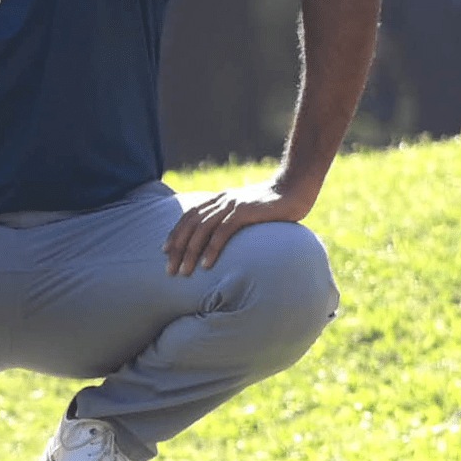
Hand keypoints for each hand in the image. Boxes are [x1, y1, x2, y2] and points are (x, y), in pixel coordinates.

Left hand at [163, 180, 318, 276]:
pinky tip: (206, 265)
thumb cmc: (273, 205)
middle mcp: (222, 200)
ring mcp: (233, 205)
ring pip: (202, 229)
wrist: (295, 189)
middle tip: (169, 269)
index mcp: (220, 199)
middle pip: (191, 224)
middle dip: (178, 247)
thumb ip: (233, 220)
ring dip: (190, 252)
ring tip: (183, 271)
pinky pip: (223, 232)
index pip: (189, 216)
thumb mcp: (247, 211)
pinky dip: (212, 249)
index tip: (165, 250)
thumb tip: (222, 239)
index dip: (175, 233)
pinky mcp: (245, 211)